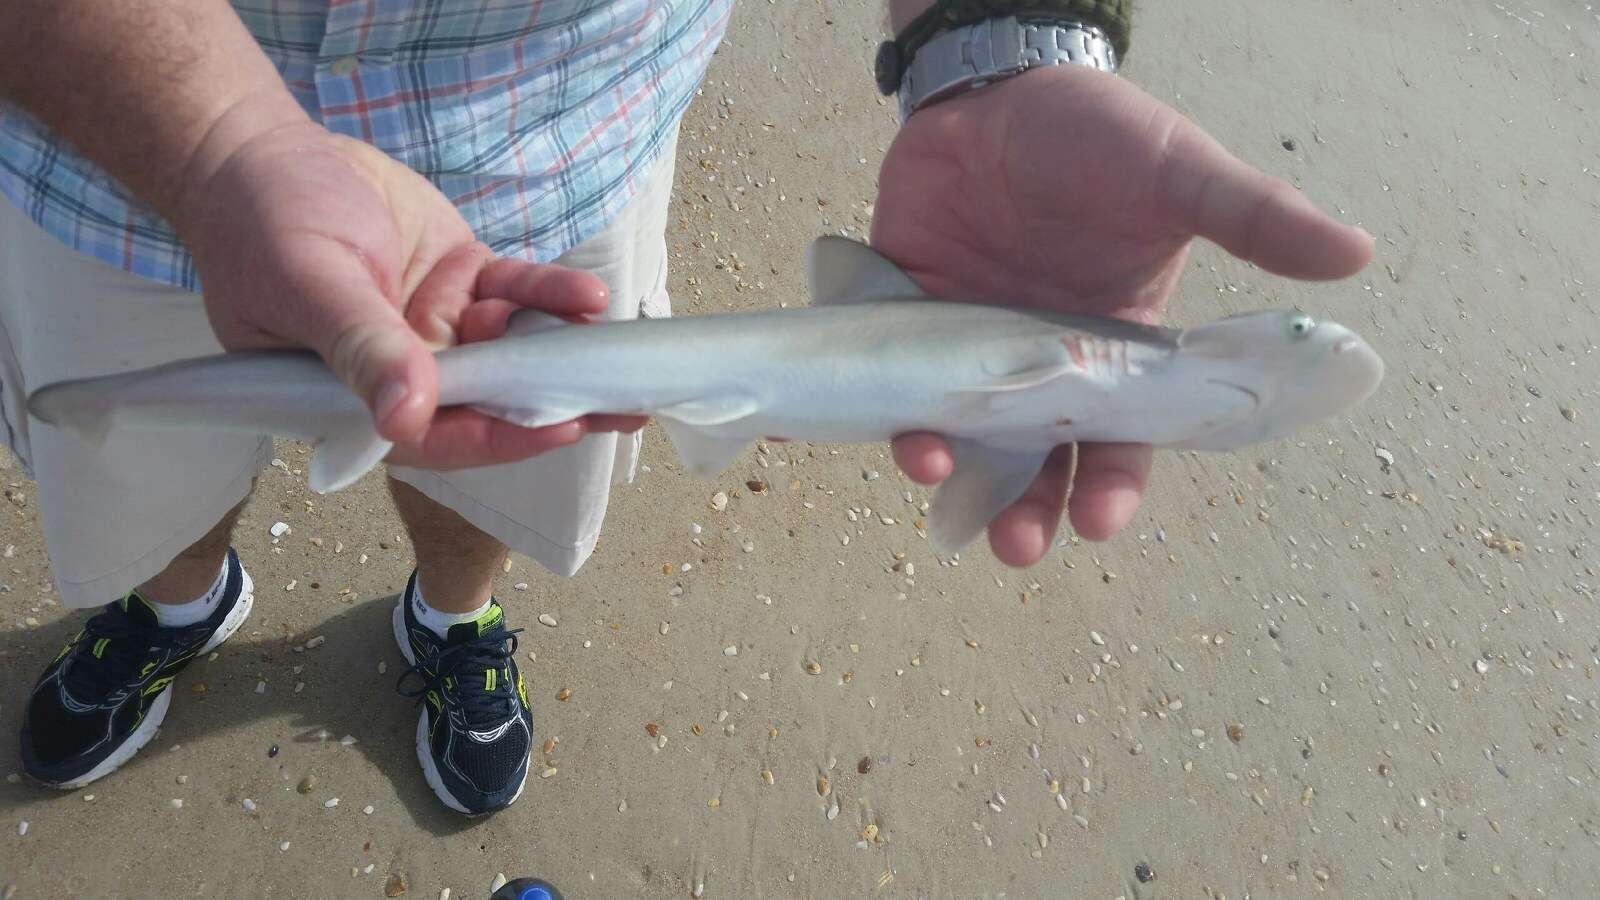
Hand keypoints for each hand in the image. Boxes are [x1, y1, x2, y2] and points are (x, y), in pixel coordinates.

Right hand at [169, 123, 642, 468]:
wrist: (258, 154)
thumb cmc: (259, 226)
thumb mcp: (309, 287)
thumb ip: (363, 349)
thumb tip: (406, 417)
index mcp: (356, 398)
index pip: (438, 435)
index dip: (501, 436)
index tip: (561, 428)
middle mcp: (406, 370)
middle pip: (490, 401)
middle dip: (557, 404)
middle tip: (627, 410)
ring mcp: (439, 325)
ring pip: (514, 349)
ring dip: (565, 351)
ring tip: (624, 354)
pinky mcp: (461, 279)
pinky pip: (516, 294)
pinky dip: (552, 295)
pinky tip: (589, 297)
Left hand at [873, 66, 1373, 565]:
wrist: (995, 86)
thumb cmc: (1094, 133)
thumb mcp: (1177, 174)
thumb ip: (1253, 218)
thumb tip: (1358, 251)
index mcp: (1115, 349)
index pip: (1121, 440)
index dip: (1113, 486)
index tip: (1099, 520)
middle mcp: (1041, 362)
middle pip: (1037, 461)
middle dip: (1028, 510)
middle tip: (1020, 545)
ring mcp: (970, 347)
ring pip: (964, 438)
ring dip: (956, 476)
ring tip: (944, 485)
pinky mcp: (907, 321)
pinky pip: (899, 387)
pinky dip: (899, 417)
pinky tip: (906, 433)